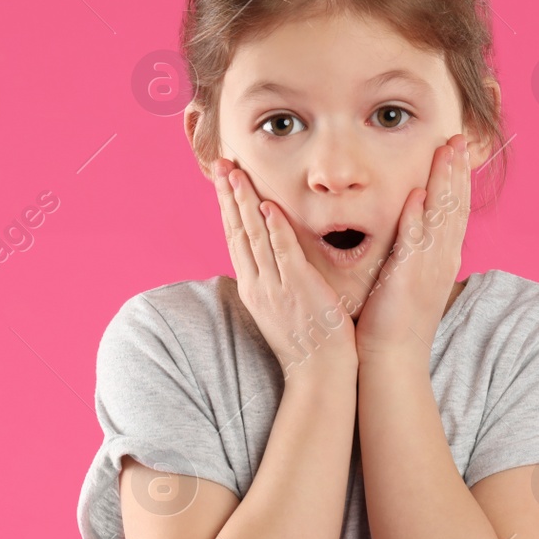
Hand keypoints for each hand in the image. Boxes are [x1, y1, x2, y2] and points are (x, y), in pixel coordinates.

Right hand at [212, 158, 356, 380]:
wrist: (318, 373)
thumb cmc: (307, 343)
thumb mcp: (280, 310)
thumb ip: (273, 282)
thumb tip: (267, 262)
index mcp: (253, 288)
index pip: (235, 239)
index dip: (227, 208)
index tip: (223, 181)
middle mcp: (257, 284)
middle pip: (237, 231)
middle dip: (227, 196)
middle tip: (220, 165)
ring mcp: (276, 286)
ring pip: (254, 236)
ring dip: (244, 202)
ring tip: (235, 174)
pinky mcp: (298, 287)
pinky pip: (283, 251)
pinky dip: (274, 227)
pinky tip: (267, 204)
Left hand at [353, 133, 471, 363]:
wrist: (394, 357)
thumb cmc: (394, 319)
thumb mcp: (409, 276)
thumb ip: (414, 247)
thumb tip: (412, 217)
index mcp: (442, 257)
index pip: (453, 209)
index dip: (456, 177)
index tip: (454, 149)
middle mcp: (442, 259)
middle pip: (455, 206)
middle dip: (456, 170)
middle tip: (457, 137)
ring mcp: (429, 269)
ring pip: (441, 218)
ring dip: (444, 184)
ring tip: (445, 152)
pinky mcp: (410, 280)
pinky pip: (415, 244)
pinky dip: (417, 220)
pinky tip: (417, 197)